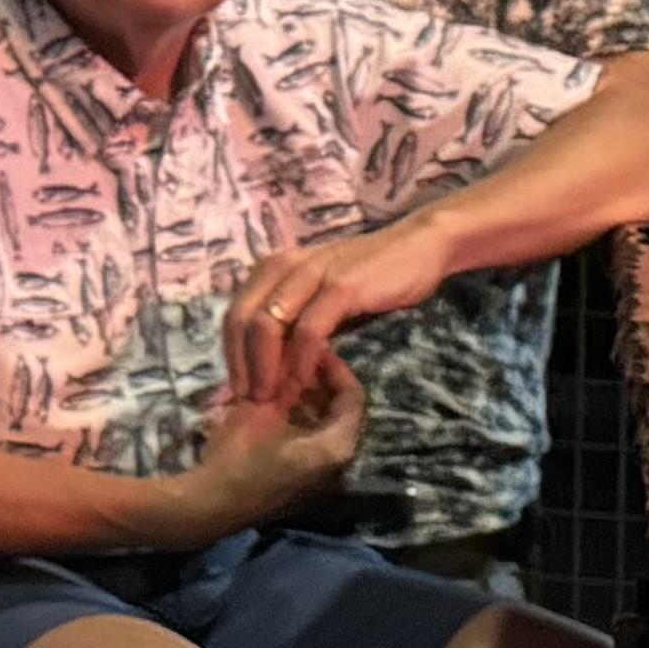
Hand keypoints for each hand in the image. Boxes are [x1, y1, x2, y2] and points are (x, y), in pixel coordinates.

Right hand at [190, 343, 365, 528]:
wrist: (211, 505)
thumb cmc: (237, 457)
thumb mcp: (258, 411)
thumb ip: (282, 384)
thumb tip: (292, 357)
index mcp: (336, 446)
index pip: (353, 397)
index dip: (335, 368)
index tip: (312, 348)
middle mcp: (339, 463)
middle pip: (342, 413)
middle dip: (321, 384)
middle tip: (297, 361)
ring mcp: (323, 476)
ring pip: (327, 428)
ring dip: (309, 403)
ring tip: (283, 380)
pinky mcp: (305, 481)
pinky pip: (313, 443)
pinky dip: (300, 422)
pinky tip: (275, 407)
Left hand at [225, 216, 452, 401]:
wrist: (418, 247)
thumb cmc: (368, 275)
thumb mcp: (319, 292)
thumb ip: (294, 317)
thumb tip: (268, 363)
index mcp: (272, 267)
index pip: (233, 315)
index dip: (230, 355)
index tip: (238, 388)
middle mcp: (282, 266)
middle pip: (241, 321)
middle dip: (241, 365)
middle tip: (250, 400)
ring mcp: (309, 275)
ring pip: (267, 326)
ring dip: (265, 368)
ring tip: (271, 399)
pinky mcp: (340, 288)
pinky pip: (308, 331)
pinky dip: (299, 361)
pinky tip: (301, 383)